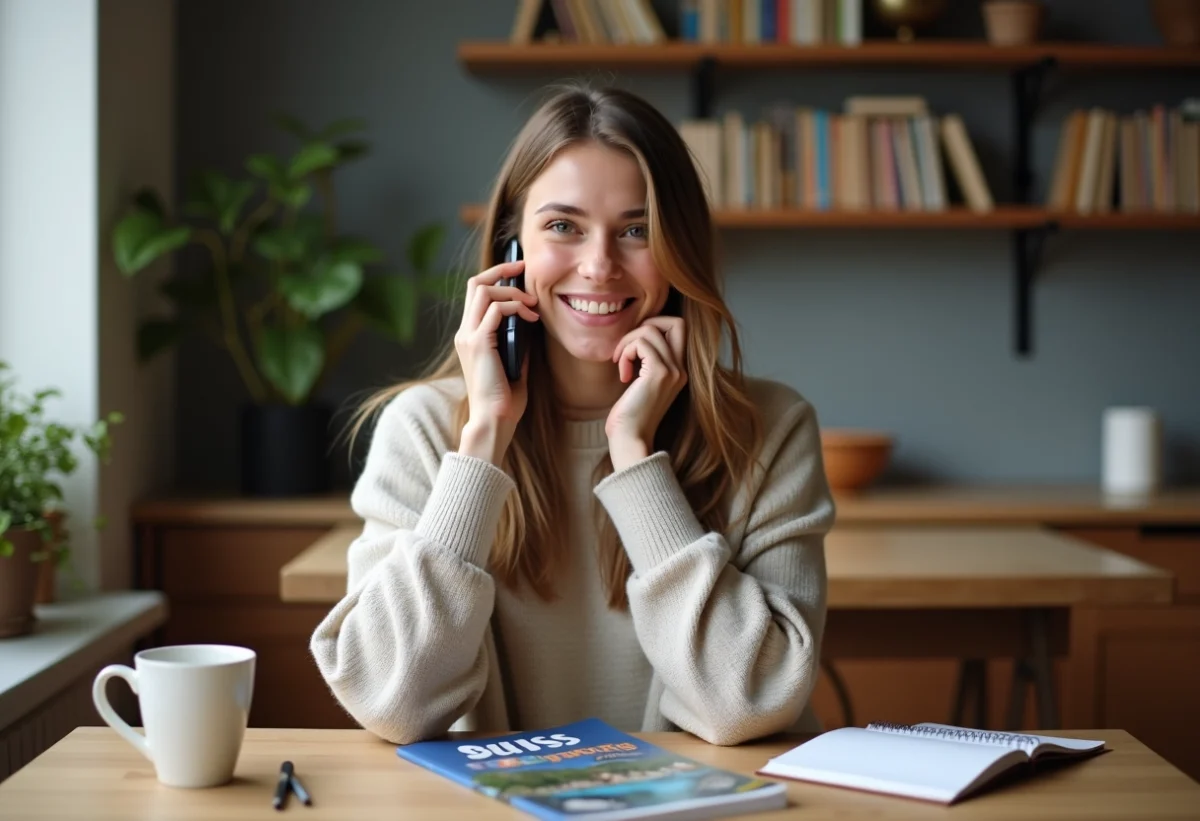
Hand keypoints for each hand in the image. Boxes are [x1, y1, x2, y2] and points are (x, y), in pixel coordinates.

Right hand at [454, 259, 538, 464]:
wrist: (494, 420)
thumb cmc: (505, 399)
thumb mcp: (515, 363)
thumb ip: (518, 342)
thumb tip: (531, 324)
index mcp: (470, 336)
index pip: (476, 293)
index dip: (496, 276)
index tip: (518, 271)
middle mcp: (465, 332)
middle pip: (475, 283)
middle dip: (501, 269)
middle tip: (524, 268)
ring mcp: (468, 336)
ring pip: (483, 290)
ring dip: (511, 291)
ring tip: (532, 304)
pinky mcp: (478, 343)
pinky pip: (494, 309)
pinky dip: (514, 307)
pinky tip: (530, 318)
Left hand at [605, 316, 686, 470]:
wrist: (631, 440)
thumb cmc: (629, 417)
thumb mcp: (642, 385)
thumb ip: (646, 363)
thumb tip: (634, 339)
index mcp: (679, 371)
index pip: (679, 330)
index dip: (656, 327)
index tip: (635, 348)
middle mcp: (681, 369)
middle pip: (676, 321)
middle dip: (647, 324)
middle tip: (629, 347)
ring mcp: (673, 371)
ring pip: (651, 329)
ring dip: (628, 341)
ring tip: (621, 363)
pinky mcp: (658, 373)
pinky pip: (640, 343)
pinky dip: (626, 352)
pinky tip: (623, 374)